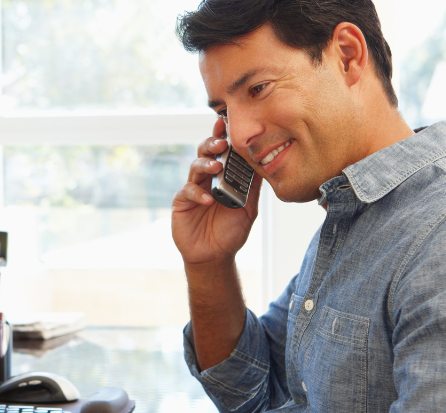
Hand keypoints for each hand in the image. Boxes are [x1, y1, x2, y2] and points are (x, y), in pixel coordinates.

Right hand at [172, 117, 261, 265]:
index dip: (224, 136)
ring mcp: (193, 188)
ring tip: (216, 166)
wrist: (215, 255)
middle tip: (222, 143)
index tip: (229, 123)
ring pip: (195, 167)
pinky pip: (187, 192)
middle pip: (206, 152)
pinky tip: (209, 199)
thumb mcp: (248, 208)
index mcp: (223, 176)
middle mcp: (207, 178)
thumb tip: (264, 163)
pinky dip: (198, 193)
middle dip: (213, 143)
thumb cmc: (231, 231)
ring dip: (206, 164)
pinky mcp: (181, 202)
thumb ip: (252, 187)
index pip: (223, 151)